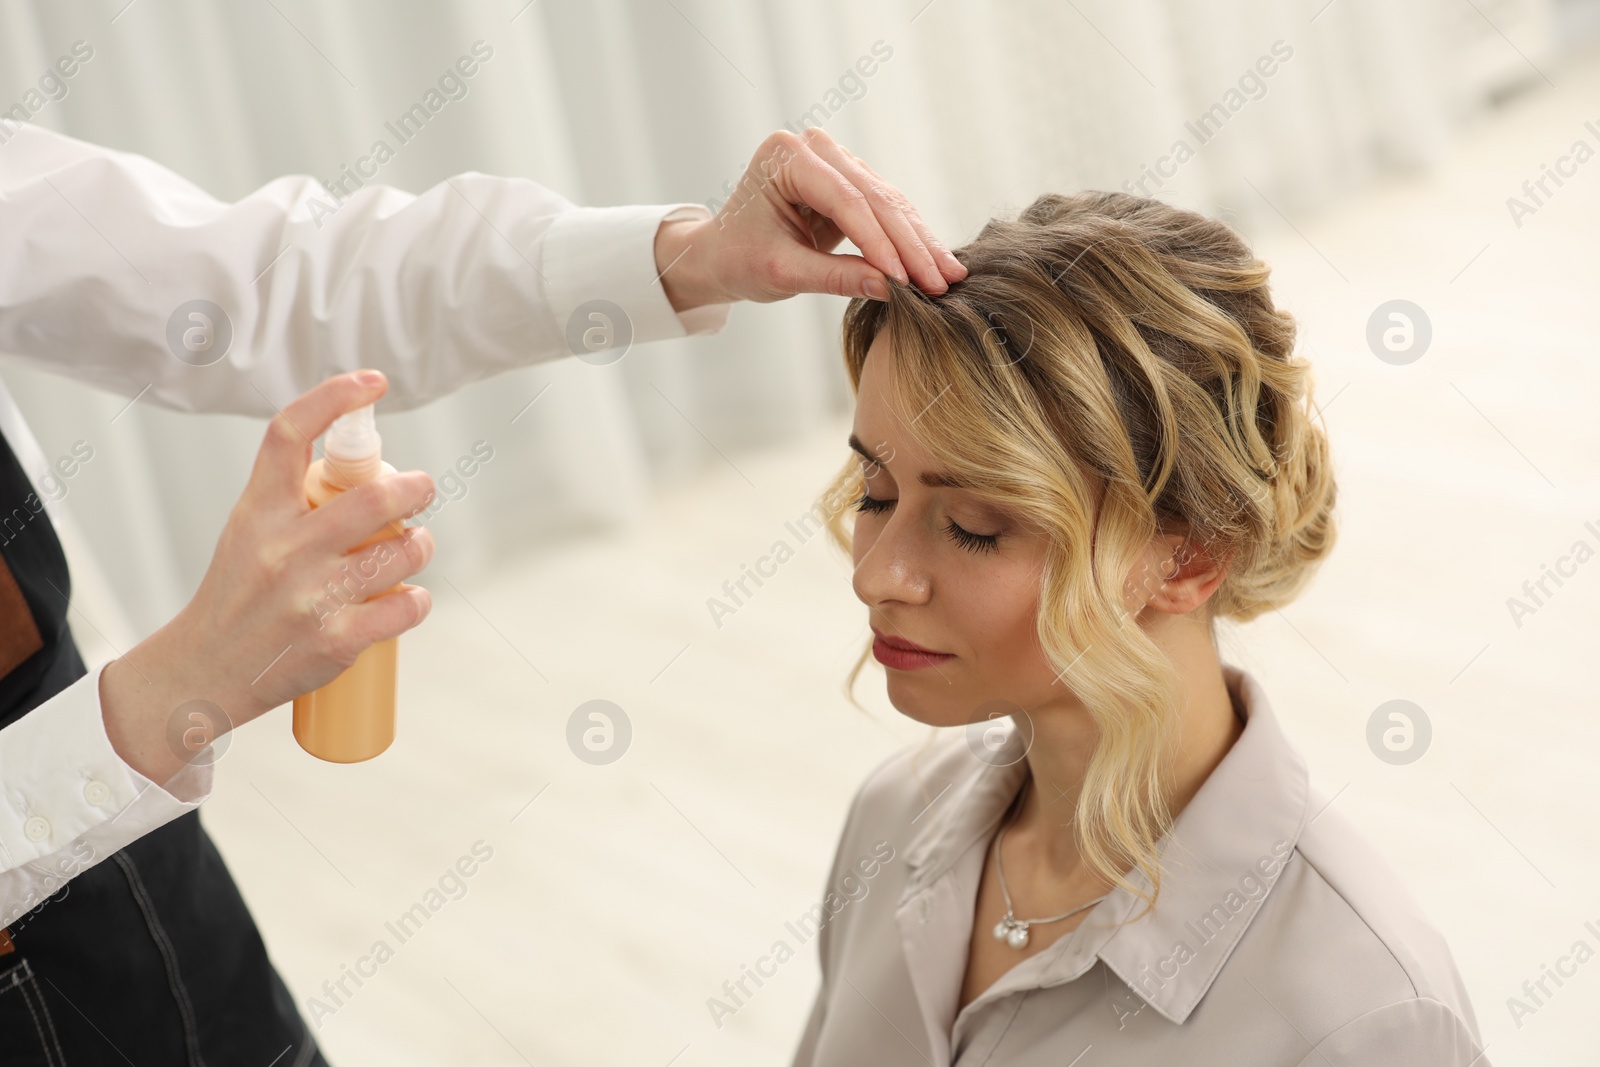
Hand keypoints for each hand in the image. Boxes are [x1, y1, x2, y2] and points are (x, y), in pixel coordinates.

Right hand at [100, 370, 437, 784]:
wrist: (202, 673)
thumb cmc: (237, 593)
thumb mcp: (249, 529)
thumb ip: (294, 494)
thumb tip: (368, 462)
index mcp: (258, 511)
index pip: (289, 433)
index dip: (334, 397)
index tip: (372, 381)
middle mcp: (282, 549)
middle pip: (373, 498)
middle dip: (414, 487)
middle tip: (421, 488)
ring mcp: (309, 597)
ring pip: (401, 552)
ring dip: (421, 544)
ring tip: (414, 544)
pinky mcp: (335, 641)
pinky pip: (405, 606)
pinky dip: (418, 599)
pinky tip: (410, 596)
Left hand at [654, 126, 967, 309]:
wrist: (723, 255)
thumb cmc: (739, 259)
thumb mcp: (783, 273)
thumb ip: (836, 277)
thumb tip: (892, 289)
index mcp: (785, 158)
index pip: (845, 200)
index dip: (880, 242)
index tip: (908, 279)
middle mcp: (813, 148)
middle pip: (874, 197)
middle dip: (910, 244)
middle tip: (941, 280)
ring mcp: (834, 160)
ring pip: (889, 202)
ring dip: (919, 242)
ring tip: (948, 275)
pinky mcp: (850, 180)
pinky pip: (887, 210)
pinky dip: (910, 239)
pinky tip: (935, 263)